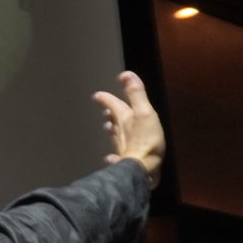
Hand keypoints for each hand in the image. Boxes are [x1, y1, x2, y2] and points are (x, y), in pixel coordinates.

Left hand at [95, 70, 164, 185]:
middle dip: (110, 114)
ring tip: (109, 126)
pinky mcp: (125, 161)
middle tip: (106, 110)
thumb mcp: (144, 112)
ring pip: (114, 136)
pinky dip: (114, 155)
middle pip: (112, 121)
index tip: (97, 95)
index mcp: (124, 118)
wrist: (142, 167)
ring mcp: (121, 147)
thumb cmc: (146, 139)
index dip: (105, 98)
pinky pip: (117, 156)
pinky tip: (110, 157)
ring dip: (111, 130)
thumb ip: (136, 94)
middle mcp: (120, 132)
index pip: (112, 104)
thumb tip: (126, 75)